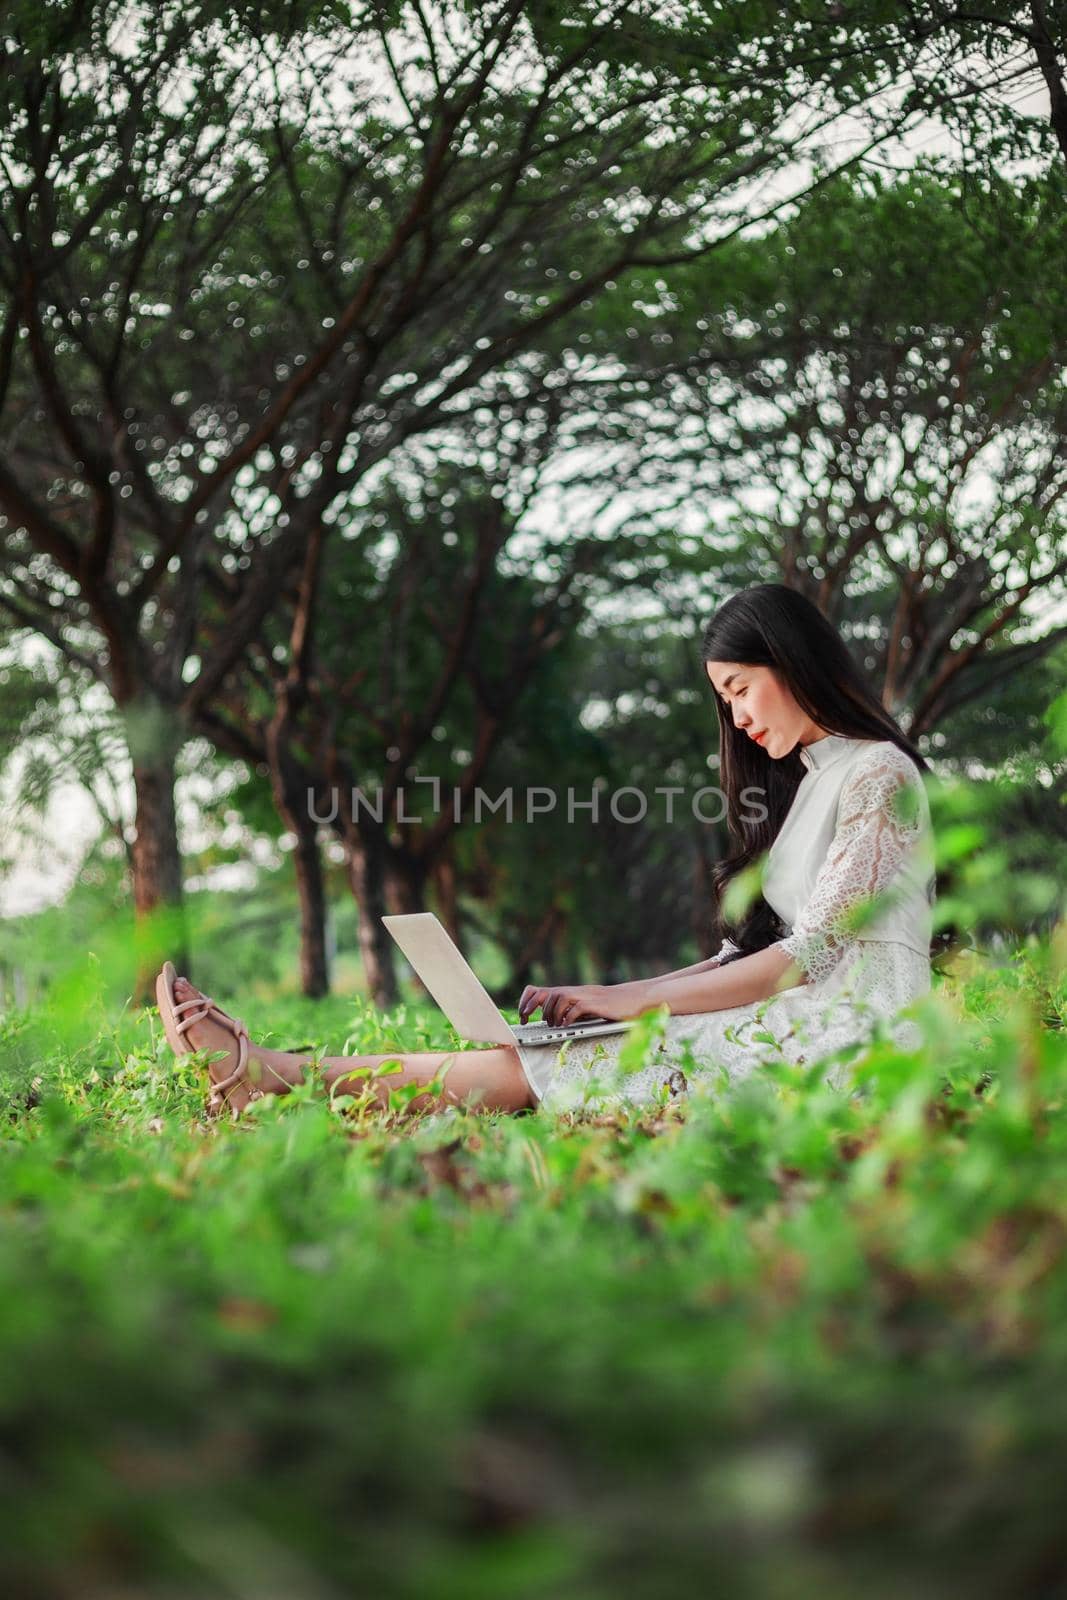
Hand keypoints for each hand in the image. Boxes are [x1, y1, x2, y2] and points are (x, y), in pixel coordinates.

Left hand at [517, 982, 647, 1026]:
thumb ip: (573, 1010)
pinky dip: (568, 1017)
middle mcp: (576, 991)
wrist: (636, 999)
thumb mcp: (589, 1007)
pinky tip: (566, 1026)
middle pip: (548, 993)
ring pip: (559, 998)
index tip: (523, 1016)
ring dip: (552, 1013)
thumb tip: (556, 1022)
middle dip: (533, 1007)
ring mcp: (585, 995)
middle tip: (529, 1021)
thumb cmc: (613, 1006)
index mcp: (572, 992)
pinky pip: (576, 1008)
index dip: (528, 1000)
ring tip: (553, 1025)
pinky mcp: (595, 1003)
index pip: (541, 990)